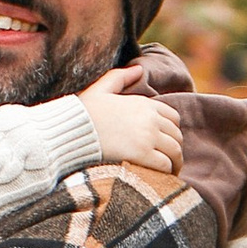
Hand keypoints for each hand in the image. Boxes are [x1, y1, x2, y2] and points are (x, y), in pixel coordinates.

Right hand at [79, 64, 184, 180]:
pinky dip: (166, 173)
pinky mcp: (142, 154)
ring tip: (166, 173)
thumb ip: (120, 77)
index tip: (164, 144)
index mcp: (143, 103)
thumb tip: (138, 68)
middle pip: (176, 136)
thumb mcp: (100, 89)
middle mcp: (150, 118)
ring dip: (174, 164)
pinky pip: (165, 165)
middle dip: (173, 149)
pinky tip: (158, 179)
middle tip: (166, 162)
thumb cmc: (82, 114)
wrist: (70, 132)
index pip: (173, 117)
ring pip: (175, 152)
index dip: (171, 132)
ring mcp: (148, 136)